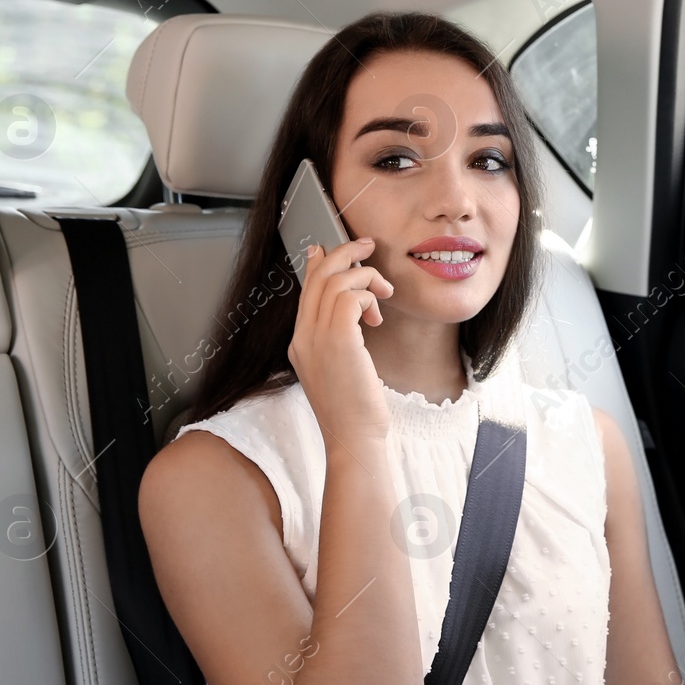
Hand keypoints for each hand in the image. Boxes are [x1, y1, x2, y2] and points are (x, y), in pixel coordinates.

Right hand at [287, 237, 395, 444]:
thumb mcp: (341, 369)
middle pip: (317, 275)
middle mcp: (303, 337)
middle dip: (344, 252)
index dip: (319, 262)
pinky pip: (350, 297)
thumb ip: (340, 338)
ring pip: (335, 280)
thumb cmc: (354, 410)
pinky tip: (377, 317)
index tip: (332, 248)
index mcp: (301, 343)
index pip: (305, 289)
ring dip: (365, 277)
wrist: (353, 439)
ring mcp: (316, 338)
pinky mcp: (338, 340)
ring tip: (384, 294)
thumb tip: (350, 312)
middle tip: (368, 245)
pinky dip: (368, 297)